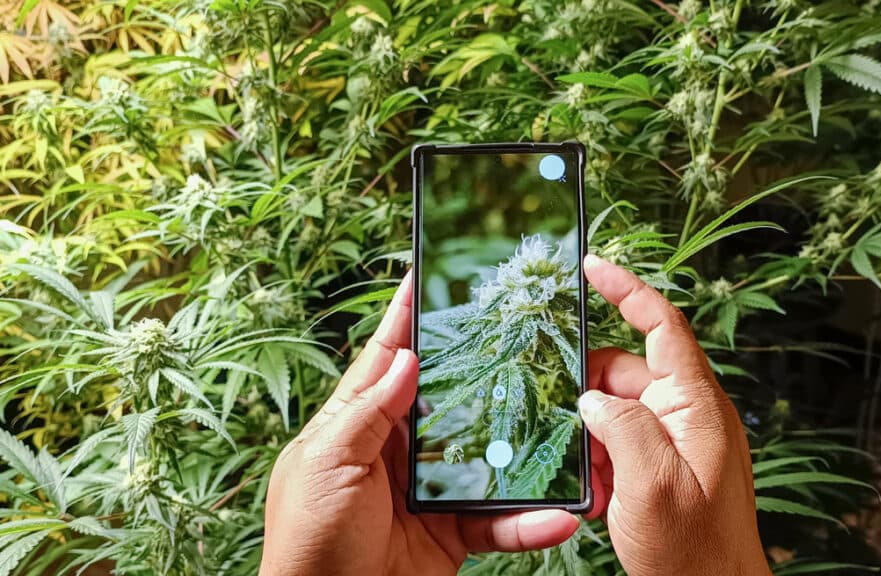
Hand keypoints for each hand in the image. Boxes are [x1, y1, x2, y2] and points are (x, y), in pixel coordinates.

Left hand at [260, 274, 578, 575]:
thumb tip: (407, 358)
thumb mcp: (325, 463)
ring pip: (489, 457)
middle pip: (453, 399)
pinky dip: (529, 522)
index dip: (407, 317)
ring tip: (569, 432)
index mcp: (358, 424)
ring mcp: (430, 491)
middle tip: (526, 335)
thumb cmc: (308, 538)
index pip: (388, 358)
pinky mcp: (453, 533)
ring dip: (527, 451)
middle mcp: (399, 450)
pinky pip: (499, 522)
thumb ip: (367, 410)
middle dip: (488, 370)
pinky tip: (558, 517)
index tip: (428, 273)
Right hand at [580, 255, 769, 575]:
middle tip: (561, 418)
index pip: (663, 324)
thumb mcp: (651, 483)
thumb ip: (620, 425)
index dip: (627, 289)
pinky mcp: (664, 465)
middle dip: (588, 392)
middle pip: (626, 371)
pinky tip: (599, 491)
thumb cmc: (694, 552)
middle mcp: (688, 413)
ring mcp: (676, 440)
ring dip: (592, 436)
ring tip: (590, 473)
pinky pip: (621, 443)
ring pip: (616, 410)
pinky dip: (601, 460)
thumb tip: (591, 398)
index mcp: (696, 405)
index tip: (592, 266)